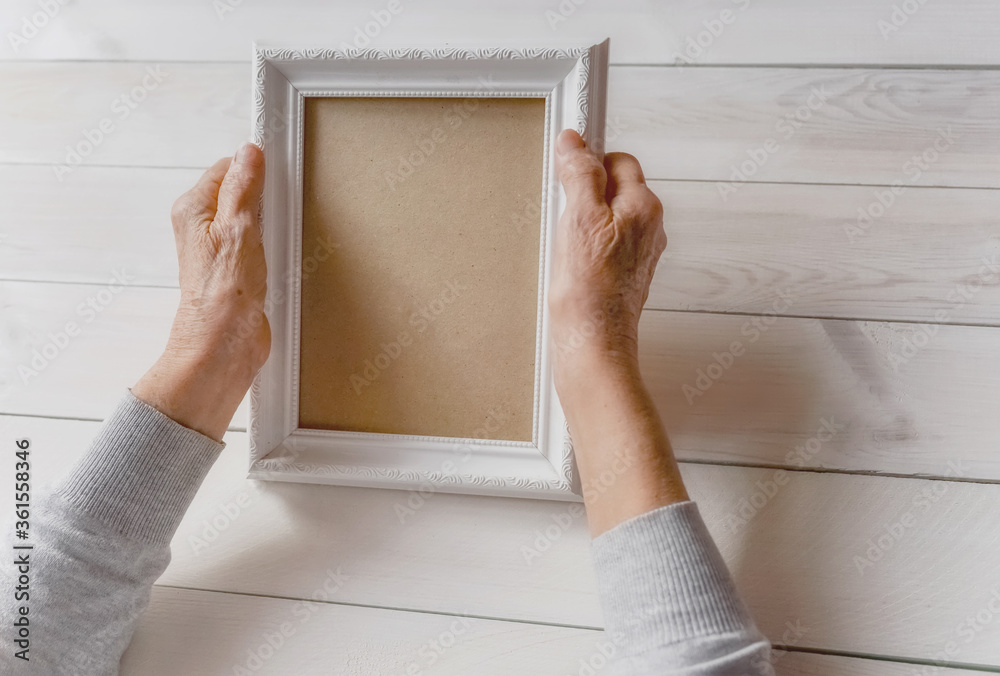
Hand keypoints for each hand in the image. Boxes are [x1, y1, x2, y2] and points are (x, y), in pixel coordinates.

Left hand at [132, 143, 268, 441]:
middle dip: (268, 199)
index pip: (227, 168)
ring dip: (274, 226)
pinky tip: (281, 259)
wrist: (224, 346)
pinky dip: (277, 247)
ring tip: (279, 241)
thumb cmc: (221, 298)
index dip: (254, 168)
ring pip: (256, 219)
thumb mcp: (238, 230)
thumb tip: (250, 153)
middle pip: (243, 192)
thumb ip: (244, 188)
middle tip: (279, 213)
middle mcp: (203, 228)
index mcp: (193, 210)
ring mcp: (222, 250)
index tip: (277, 172)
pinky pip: (263, 245)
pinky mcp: (240, 271)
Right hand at [549, 129, 664, 374]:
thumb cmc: (591, 290)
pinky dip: (583, 247)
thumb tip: (574, 143)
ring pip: (606, 218)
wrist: (592, 341)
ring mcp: (637, 253)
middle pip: (612, 188)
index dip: (590, 160)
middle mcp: (647, 228)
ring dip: (581, 223)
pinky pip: (601, 245)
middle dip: (584, 194)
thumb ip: (580, 173)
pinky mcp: (622, 274)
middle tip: (563, 211)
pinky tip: (568, 263)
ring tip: (564, 243)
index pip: (619, 160)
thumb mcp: (580, 217)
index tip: (567, 162)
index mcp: (644, 207)